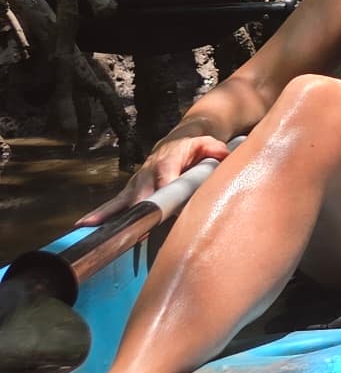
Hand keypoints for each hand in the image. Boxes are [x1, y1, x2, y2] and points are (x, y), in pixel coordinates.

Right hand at [79, 132, 228, 224]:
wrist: (176, 142)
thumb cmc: (193, 147)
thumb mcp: (207, 144)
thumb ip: (214, 149)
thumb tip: (223, 155)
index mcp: (166, 164)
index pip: (164, 181)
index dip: (163, 195)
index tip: (163, 211)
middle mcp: (147, 175)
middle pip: (140, 196)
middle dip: (136, 212)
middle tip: (130, 230)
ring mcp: (137, 184)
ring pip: (122, 201)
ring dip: (108, 215)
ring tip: (90, 227)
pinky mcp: (131, 192)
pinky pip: (115, 204)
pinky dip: (101, 214)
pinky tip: (85, 225)